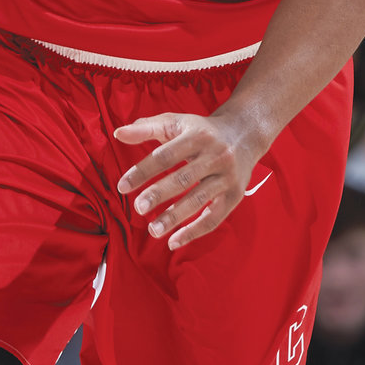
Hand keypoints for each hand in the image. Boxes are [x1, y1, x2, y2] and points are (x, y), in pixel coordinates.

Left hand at [114, 107, 271, 249]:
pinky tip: (174, 241)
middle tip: (138, 208)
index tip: (122, 187)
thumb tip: (118, 133)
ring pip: (199, 200)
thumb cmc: (202, 130)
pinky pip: (214, 218)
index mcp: (197, 136)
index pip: (165, 155)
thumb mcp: (176, 123)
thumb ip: (147, 128)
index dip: (143, 171)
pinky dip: (194, 232)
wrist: (245, 134)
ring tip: (153, 230)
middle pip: (184, 178)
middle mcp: (216, 155)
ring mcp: (227, 177)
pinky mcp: (235, 195)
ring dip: (175, 217)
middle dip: (159, 194)